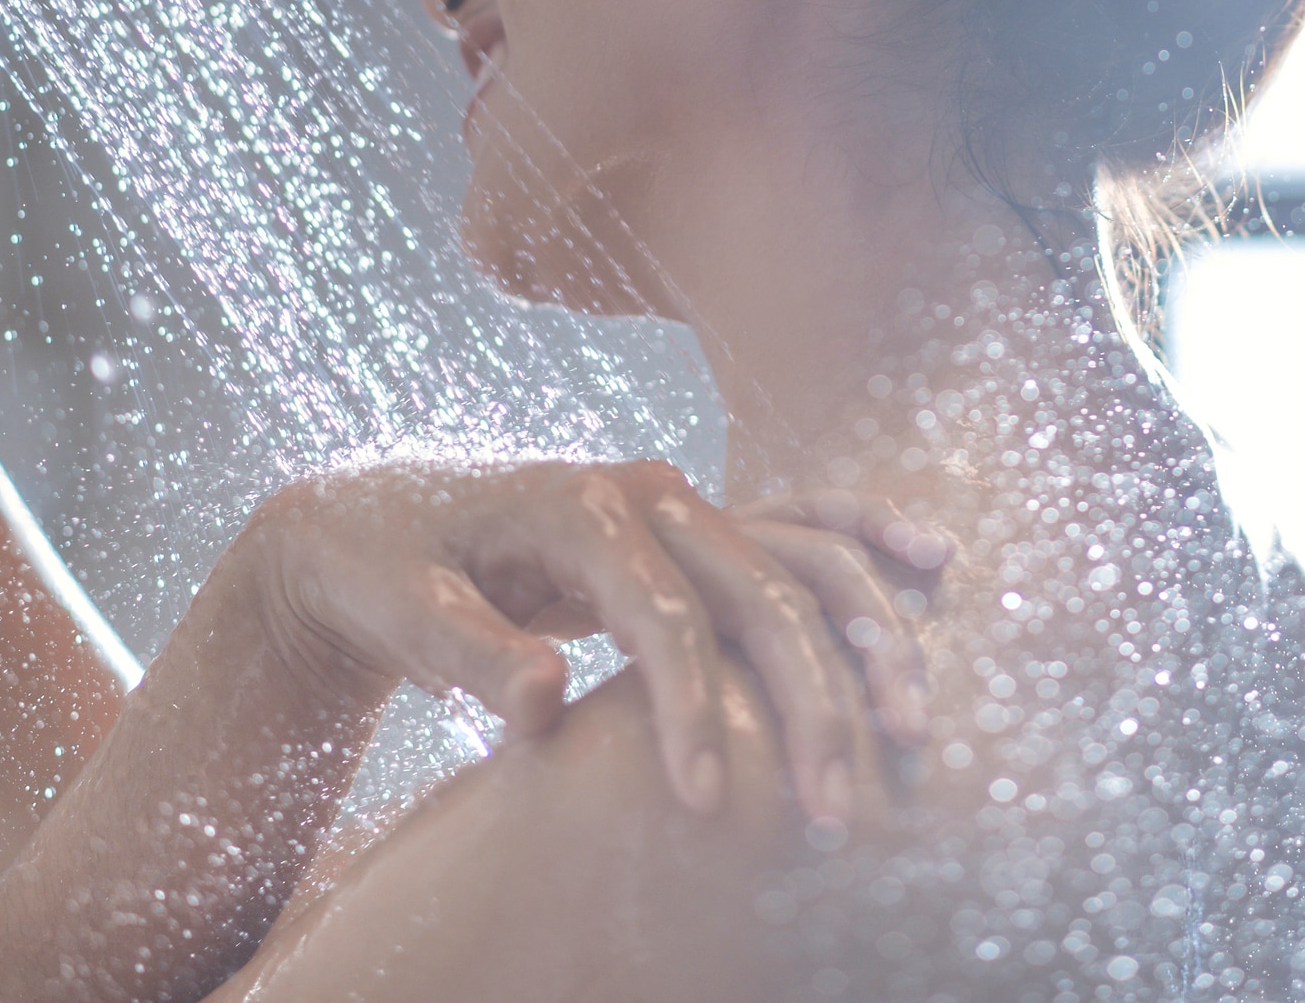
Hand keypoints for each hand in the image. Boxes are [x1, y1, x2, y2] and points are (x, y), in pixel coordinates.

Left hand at [242, 461, 953, 828]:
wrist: (371, 517)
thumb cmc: (382, 567)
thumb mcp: (399, 607)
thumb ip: (470, 654)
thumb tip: (544, 704)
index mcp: (576, 507)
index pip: (663, 614)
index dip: (690, 708)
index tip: (706, 803)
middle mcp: (646, 492)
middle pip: (758, 590)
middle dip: (807, 702)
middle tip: (834, 812)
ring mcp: (678, 501)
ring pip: (799, 557)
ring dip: (865, 636)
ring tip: (914, 725)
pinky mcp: (691, 525)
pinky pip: (797, 525)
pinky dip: (864, 537)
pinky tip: (933, 556)